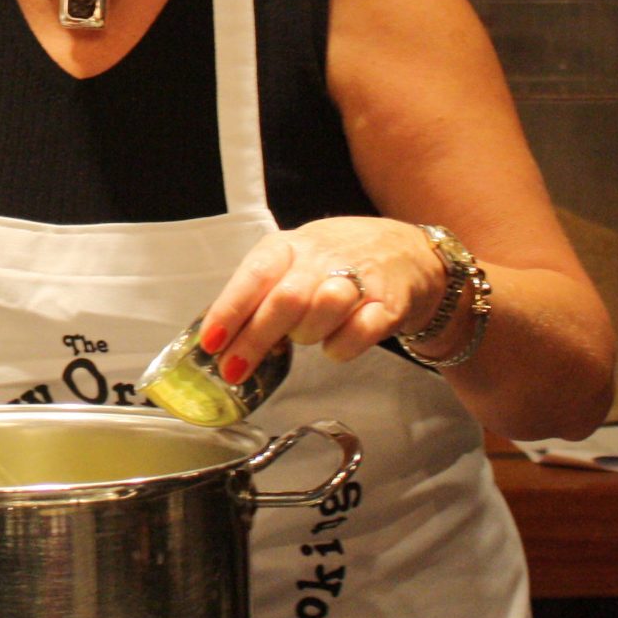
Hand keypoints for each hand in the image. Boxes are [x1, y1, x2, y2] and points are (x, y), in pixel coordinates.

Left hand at [194, 217, 446, 383]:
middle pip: (285, 299)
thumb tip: (220, 338)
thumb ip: (260, 294)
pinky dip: (341, 347)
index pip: (254, 275)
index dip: (230, 310)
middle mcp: (321, 258)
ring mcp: (358, 279)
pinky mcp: (388, 304)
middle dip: (254, 340)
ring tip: (303, 337)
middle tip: (233, 370)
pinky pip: (359, 332)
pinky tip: (334, 344)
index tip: (211, 343)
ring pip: (323, 310)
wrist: (406, 253)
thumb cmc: (334, 262)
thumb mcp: (291, 263)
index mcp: (288, 247)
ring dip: (305, 334)